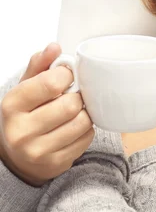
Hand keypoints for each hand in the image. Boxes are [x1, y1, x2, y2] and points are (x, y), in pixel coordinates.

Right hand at [0, 43, 94, 186]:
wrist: (17, 156)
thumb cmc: (26, 113)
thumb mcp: (25, 86)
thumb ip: (39, 64)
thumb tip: (54, 47)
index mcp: (12, 105)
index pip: (51, 83)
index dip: (66, 75)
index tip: (66, 76)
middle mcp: (21, 131)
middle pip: (70, 105)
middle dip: (76, 96)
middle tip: (72, 95)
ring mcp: (38, 151)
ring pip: (82, 122)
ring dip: (84, 113)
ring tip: (75, 110)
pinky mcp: (55, 164)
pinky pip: (87, 139)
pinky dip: (86, 129)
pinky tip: (74, 127)